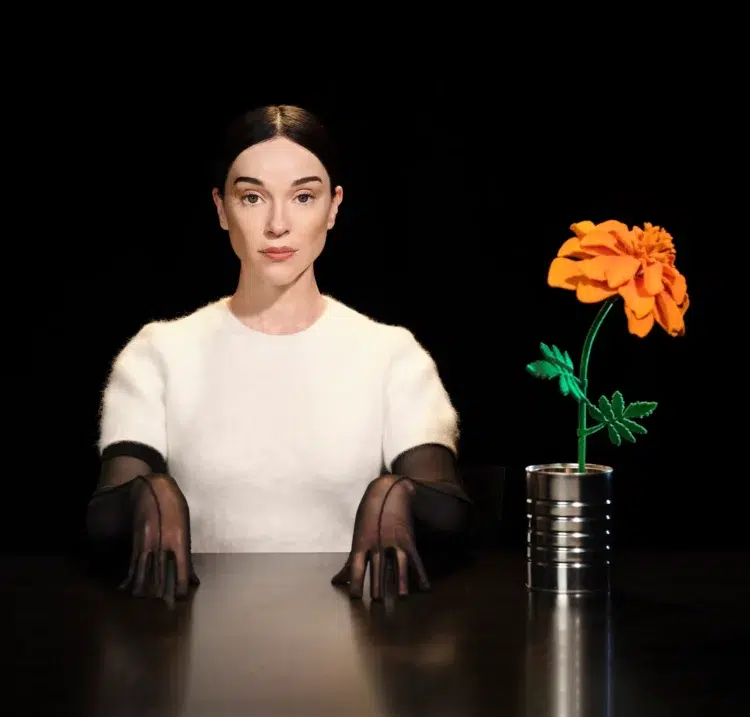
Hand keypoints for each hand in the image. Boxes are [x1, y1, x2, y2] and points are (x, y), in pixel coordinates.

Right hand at [118, 473, 199, 605]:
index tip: (180, 599)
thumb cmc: (173, 506)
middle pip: (161, 577)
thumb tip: (193, 580)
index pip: (180, 571)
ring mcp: (147, 544)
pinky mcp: (136, 543)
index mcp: (178, 539)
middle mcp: (162, 544)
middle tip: (165, 609)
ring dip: (145, 590)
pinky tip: (126, 589)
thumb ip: (185, 553)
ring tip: (146, 602)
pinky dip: (131, 578)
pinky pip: (133, 565)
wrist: (151, 487)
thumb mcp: (184, 526)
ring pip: (144, 574)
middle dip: (163, 595)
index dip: (179, 588)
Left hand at [332, 474, 429, 599]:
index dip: (355, 581)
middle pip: (378, 568)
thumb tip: (336, 582)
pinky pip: (415, 560)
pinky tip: (425, 588)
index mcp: (362, 542)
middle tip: (377, 602)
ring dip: (400, 581)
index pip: (356, 565)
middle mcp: (377, 543)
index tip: (355, 597)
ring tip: (403, 597)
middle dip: (378, 585)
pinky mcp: (407, 540)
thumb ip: (349, 562)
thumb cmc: (369, 515)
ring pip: (398, 564)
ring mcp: (394, 541)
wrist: (387, 490)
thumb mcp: (358, 537)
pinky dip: (421, 574)